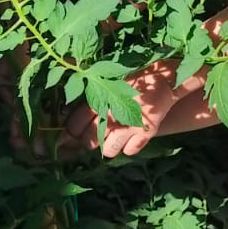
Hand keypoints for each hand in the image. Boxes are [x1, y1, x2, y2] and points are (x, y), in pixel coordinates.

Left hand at [63, 57, 183, 155]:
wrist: (162, 78)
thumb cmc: (130, 77)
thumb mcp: (105, 78)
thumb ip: (85, 91)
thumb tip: (64, 105)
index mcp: (98, 100)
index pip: (74, 126)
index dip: (71, 131)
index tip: (72, 132)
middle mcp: (111, 115)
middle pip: (88, 141)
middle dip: (88, 140)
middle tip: (92, 134)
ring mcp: (129, 126)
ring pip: (108, 151)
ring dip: (108, 146)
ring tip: (112, 136)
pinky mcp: (146, 133)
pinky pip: (129, 151)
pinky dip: (128, 146)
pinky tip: (129, 136)